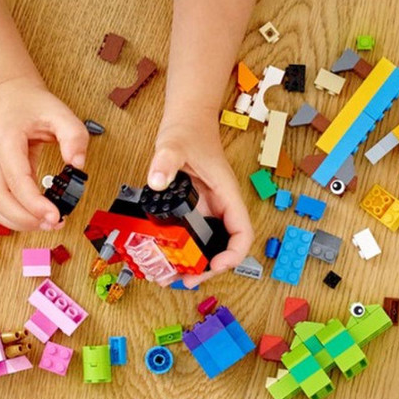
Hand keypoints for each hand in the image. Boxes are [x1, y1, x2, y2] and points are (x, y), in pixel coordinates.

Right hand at [0, 76, 88, 230]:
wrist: (13, 97)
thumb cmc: (33, 105)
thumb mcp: (60, 113)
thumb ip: (74, 135)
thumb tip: (77, 163)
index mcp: (6, 140)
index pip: (16, 180)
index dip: (34, 203)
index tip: (54, 215)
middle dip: (25, 218)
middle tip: (54, 223)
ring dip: (18, 221)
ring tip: (47, 223)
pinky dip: (13, 217)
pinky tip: (34, 217)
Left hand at [147, 115, 252, 287]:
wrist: (186, 118)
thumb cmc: (189, 130)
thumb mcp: (174, 145)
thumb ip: (166, 161)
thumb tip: (157, 181)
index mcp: (226, 194)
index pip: (242, 233)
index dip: (233, 254)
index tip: (214, 265)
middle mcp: (219, 205)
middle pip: (224, 246)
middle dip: (208, 268)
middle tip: (185, 280)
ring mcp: (206, 207)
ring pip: (207, 244)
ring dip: (194, 263)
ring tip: (172, 276)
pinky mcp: (192, 207)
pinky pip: (191, 234)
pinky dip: (181, 249)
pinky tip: (164, 256)